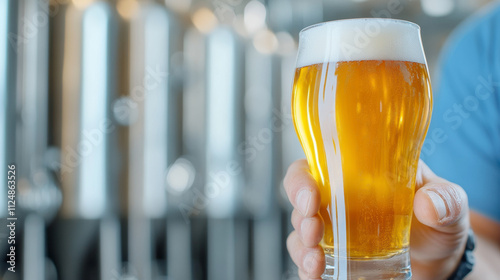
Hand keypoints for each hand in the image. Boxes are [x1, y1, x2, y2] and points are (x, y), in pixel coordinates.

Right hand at [284, 159, 469, 279]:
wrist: (438, 260)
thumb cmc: (438, 221)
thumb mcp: (450, 203)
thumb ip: (446, 199)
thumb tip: (428, 204)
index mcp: (358, 174)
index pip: (318, 165)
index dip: (303, 178)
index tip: (311, 197)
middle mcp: (339, 199)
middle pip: (300, 198)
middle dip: (299, 214)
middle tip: (313, 230)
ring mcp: (335, 230)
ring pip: (299, 232)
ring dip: (301, 246)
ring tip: (316, 261)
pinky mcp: (336, 257)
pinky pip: (310, 260)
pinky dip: (307, 268)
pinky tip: (315, 274)